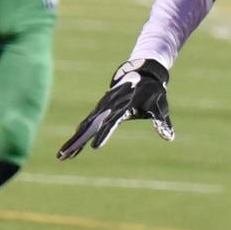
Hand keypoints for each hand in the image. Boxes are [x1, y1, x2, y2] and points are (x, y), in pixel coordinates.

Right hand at [56, 59, 173, 158]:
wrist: (141, 73)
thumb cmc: (153, 93)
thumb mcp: (161, 107)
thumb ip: (163, 123)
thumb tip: (169, 137)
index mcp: (124, 106)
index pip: (112, 122)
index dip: (104, 134)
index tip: (95, 147)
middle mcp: (109, 107)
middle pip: (90, 126)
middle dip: (77, 141)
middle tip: (65, 156)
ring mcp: (101, 108)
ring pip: (84, 127)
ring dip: (73, 141)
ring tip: (61, 156)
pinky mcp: (99, 111)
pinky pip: (86, 125)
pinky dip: (77, 136)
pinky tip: (70, 149)